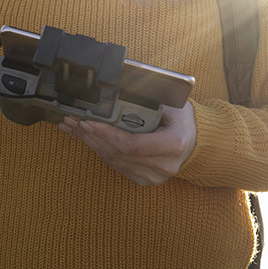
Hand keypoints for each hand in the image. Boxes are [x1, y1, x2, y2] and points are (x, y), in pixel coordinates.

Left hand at [58, 101, 196, 186]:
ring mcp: (155, 176)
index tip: (88, 121)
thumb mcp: (169, 105)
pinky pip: (117, 166)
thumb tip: (116, 88)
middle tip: (72, 121)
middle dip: (92, 136)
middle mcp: (165, 165)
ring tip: (74, 128)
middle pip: (118, 153)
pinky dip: (100, 151)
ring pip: (114, 161)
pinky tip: (87, 139)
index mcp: (173, 144)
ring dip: (91, 143)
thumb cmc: (181, 118)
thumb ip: (146, 102)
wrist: (195, 141)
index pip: (132, 144)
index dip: (106, 134)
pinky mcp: (146, 180)